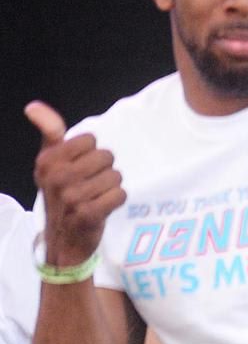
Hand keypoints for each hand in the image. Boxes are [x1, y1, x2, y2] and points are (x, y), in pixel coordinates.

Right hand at [25, 101, 125, 265]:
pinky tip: (104, 207)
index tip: (80, 167)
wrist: (63, 238)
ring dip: (111, 187)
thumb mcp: (51, 162)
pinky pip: (119, 195)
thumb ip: (50, 132)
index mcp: (47, 161)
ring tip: (96, 197)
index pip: (89, 140)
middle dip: (104, 170)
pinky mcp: (88, 215)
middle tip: (91, 185)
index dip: (91, 153)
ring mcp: (71, 197)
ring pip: (115, 176)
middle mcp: (56, 177)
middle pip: (106, 157)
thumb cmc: (61, 193)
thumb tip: (33, 106)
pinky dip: (117, 200)